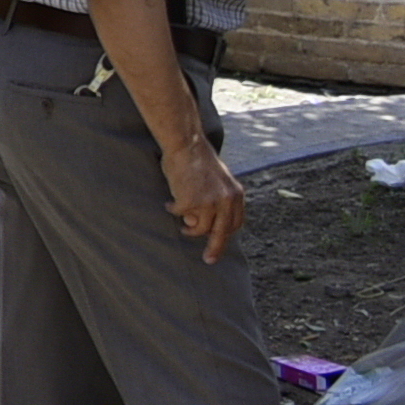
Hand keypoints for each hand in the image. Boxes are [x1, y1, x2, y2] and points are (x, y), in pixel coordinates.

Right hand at [161, 129, 242, 262]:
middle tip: (208, 260)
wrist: (186, 144)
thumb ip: (219, 198)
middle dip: (215, 248)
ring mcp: (209, 202)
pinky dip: (173, 209)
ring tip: (182, 223)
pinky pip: (180, 214)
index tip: (218, 245)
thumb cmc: (197, 159)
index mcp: (236, 195)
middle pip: (222, 233)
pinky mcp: (190, 201)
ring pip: (199, 227)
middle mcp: (226, 201)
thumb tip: (205, 221)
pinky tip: (169, 203)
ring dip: (189, 227)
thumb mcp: (218, 179)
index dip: (226, 234)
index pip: (235, 223)